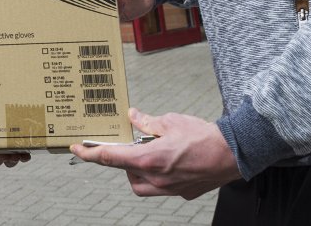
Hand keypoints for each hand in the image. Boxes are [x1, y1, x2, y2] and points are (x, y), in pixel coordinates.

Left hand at [69, 107, 240, 199]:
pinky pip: (161, 188)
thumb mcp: (170, 121)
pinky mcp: (183, 192)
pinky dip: (157, 176)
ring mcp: (170, 188)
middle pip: (126, 174)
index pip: (110, 158)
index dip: (89, 154)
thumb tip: (133, 117)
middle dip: (122, 162)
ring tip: (148, 154)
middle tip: (130, 146)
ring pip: (141, 186)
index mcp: (150, 159)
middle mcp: (157, 178)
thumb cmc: (204, 136)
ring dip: (137, 172)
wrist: (234, 153)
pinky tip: (168, 162)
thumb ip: (147, 122)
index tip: (76, 150)